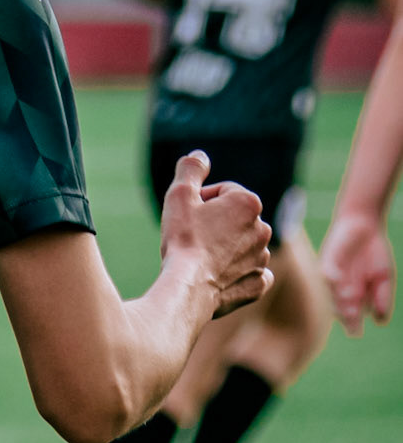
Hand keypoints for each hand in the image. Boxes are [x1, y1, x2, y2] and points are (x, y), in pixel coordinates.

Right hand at [159, 150, 272, 318]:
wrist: (188, 286)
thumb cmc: (183, 238)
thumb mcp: (180, 194)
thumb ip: (192, 168)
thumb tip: (201, 155)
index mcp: (248, 202)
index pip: (222, 192)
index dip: (201, 201)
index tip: (187, 216)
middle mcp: (263, 228)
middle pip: (233, 219)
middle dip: (215, 224)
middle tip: (192, 236)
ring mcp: (263, 258)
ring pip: (242, 245)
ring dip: (225, 248)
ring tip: (201, 257)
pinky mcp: (259, 283)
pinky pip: (251, 273)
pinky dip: (238, 273)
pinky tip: (220, 276)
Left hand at [320, 209, 394, 335]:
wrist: (364, 226)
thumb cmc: (374, 254)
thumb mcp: (384, 277)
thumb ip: (383, 298)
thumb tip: (380, 321)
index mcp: (355, 301)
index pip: (351, 320)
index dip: (352, 326)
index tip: (355, 331)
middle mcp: (341, 292)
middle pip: (339, 310)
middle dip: (343, 314)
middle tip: (351, 316)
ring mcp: (333, 279)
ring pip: (330, 295)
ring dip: (337, 298)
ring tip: (350, 298)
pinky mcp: (326, 263)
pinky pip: (326, 273)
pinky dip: (331, 277)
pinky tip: (338, 278)